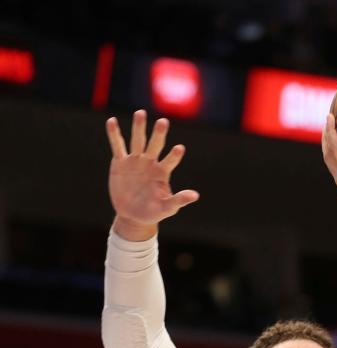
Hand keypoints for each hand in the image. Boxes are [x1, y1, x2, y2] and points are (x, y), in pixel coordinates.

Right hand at [106, 110, 198, 235]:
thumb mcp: (167, 208)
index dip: (174, 156)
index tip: (180, 148)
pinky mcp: (120, 162)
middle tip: (163, 121)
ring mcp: (135, 160)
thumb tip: (195, 195)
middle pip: (155, 145)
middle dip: (159, 134)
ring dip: (139, 127)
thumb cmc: (153, 211)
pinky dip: (114, 134)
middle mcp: (150, 162)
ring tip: (140, 113)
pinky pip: (117, 146)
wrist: (133, 216)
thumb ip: (179, 200)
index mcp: (162, 172)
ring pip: (137, 141)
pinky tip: (111, 121)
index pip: (170, 161)